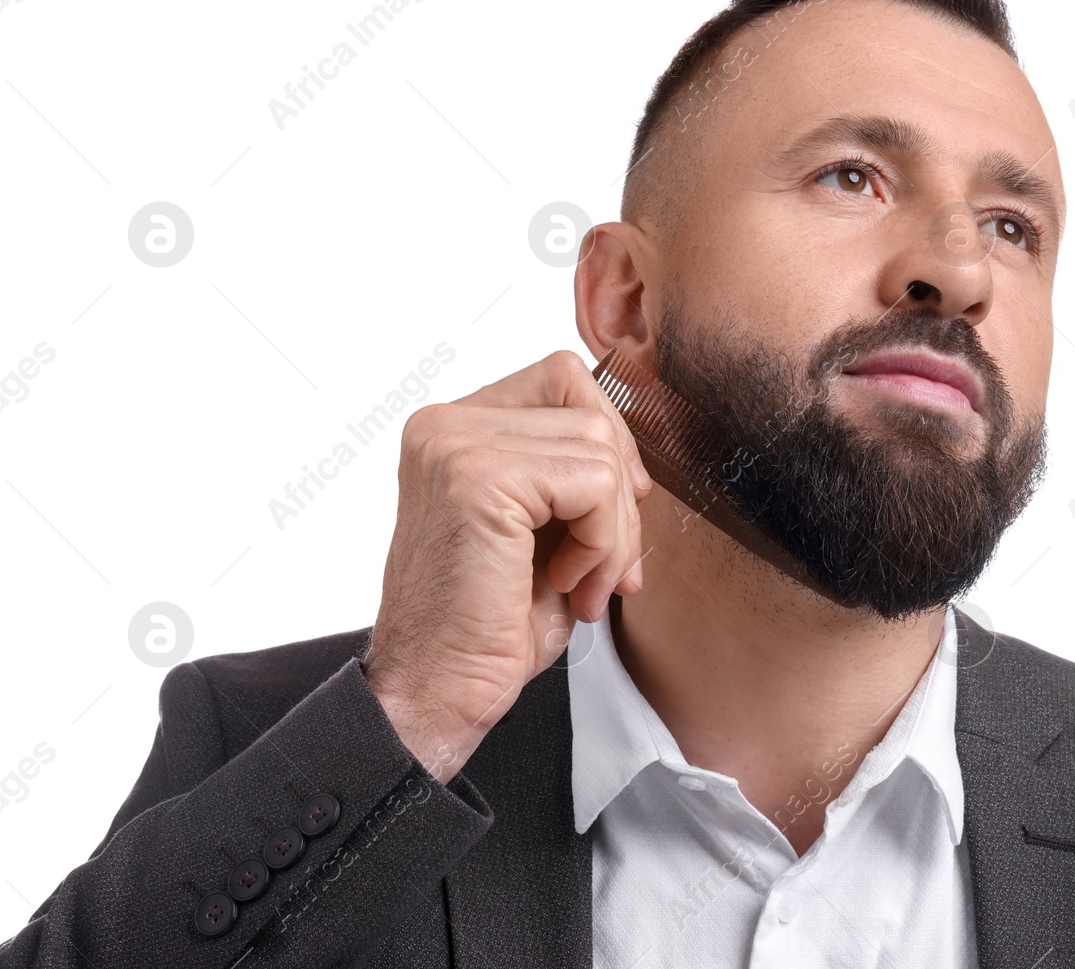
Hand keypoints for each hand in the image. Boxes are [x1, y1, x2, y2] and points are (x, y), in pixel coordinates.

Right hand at [361, 350, 652, 782]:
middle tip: (603, 570)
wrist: (437, 693)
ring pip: (600, 448)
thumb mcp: (543, 530)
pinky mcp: (479, 478)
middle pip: (589, 411)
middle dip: (619, 498)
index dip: (608, 446)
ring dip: (613, 531)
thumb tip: (637, 456)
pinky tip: (566, 585)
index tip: (613, 518)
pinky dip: (602, 542)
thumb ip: (573, 475)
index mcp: (454, 429)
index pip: (565, 380)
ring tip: (580, 585)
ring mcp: (456, 445)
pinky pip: (594, 483)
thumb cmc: (487, 626)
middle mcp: (444, 424)